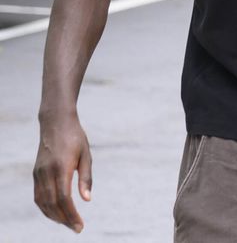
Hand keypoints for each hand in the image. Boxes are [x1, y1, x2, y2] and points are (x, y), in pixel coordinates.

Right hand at [34, 113, 91, 232]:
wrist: (55, 123)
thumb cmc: (75, 137)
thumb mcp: (86, 155)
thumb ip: (86, 178)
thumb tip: (87, 200)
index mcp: (61, 168)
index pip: (64, 199)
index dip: (71, 215)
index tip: (80, 226)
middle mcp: (46, 173)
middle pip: (52, 204)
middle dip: (64, 219)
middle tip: (76, 228)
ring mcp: (38, 174)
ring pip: (43, 202)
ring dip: (54, 216)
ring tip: (68, 223)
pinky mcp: (35, 174)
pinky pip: (38, 196)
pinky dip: (46, 208)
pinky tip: (56, 212)